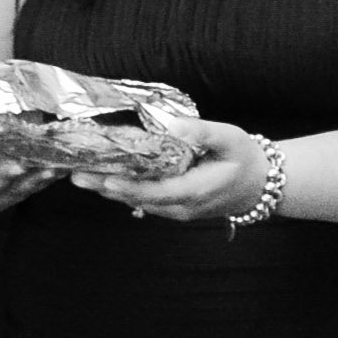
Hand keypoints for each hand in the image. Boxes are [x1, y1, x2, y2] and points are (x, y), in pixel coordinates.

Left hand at [69, 117, 272, 222]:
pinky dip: (123, 190)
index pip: (151, 191)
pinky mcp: (173, 207)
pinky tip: (104, 178)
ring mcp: (176, 210)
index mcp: (193, 191)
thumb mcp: (230, 138)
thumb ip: (203, 132)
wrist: (261, 185)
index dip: (123, 186)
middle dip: (105, 187)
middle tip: (75, 175)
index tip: (99, 176)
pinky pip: (144, 200)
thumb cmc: (245, 159)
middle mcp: (180, 206)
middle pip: (136, 199)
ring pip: (137, 202)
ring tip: (81, 176)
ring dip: (109, 190)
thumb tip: (174, 126)